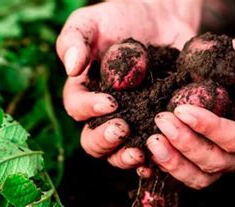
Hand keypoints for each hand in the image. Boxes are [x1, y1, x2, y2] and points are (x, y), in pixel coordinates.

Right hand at [57, 1, 201, 167]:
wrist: (159, 19)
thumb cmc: (119, 18)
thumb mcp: (92, 21)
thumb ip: (76, 39)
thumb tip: (71, 67)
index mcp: (83, 92)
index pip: (77, 108)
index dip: (89, 109)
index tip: (110, 102)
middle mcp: (102, 115)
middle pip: (93, 141)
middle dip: (105, 140)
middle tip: (123, 129)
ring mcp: (130, 124)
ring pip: (118, 154)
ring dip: (126, 158)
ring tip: (141, 153)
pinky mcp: (154, 128)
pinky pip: (151, 152)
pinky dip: (154, 160)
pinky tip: (163, 159)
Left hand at [147, 33, 234, 188]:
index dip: (209, 129)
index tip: (181, 110)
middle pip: (216, 162)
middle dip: (185, 144)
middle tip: (161, 120)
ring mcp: (229, 155)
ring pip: (201, 175)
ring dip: (174, 161)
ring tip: (151, 139)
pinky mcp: (211, 151)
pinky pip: (189, 168)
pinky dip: (169, 162)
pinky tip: (149, 149)